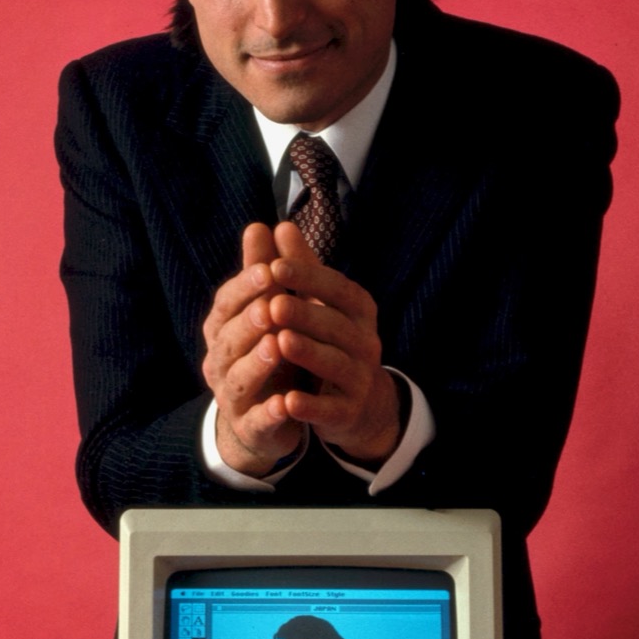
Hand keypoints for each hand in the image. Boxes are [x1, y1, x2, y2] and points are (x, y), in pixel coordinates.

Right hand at [201, 223, 305, 475]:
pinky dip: (270, 412)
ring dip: (256, 362)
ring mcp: (233, 397)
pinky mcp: (252, 427)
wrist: (265, 417)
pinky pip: (258, 420)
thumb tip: (261, 225)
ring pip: (239, 379)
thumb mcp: (268, 310)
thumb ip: (264, 273)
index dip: (246, 287)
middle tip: (272, 305)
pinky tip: (286, 403)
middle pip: (228, 340)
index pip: (227, 304)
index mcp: (223, 330)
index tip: (270, 269)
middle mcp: (221, 362)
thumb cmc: (268, 353)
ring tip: (277, 345)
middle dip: (249, 321)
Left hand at [265, 222, 401, 463]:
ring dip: (309, 354)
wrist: (358, 403)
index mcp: (359, 310)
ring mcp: (360, 378)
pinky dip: (311, 406)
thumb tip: (280, 225)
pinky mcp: (348, 412)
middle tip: (273, 304)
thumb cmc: (331, 342)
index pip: (337, 288)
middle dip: (305, 314)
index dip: (308, 277)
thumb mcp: (320, 305)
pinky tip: (288, 401)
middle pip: (336, 325)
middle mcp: (365, 341)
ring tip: (282, 342)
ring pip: (336, 364)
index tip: (275, 265)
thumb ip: (301, 269)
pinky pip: (331, 409)